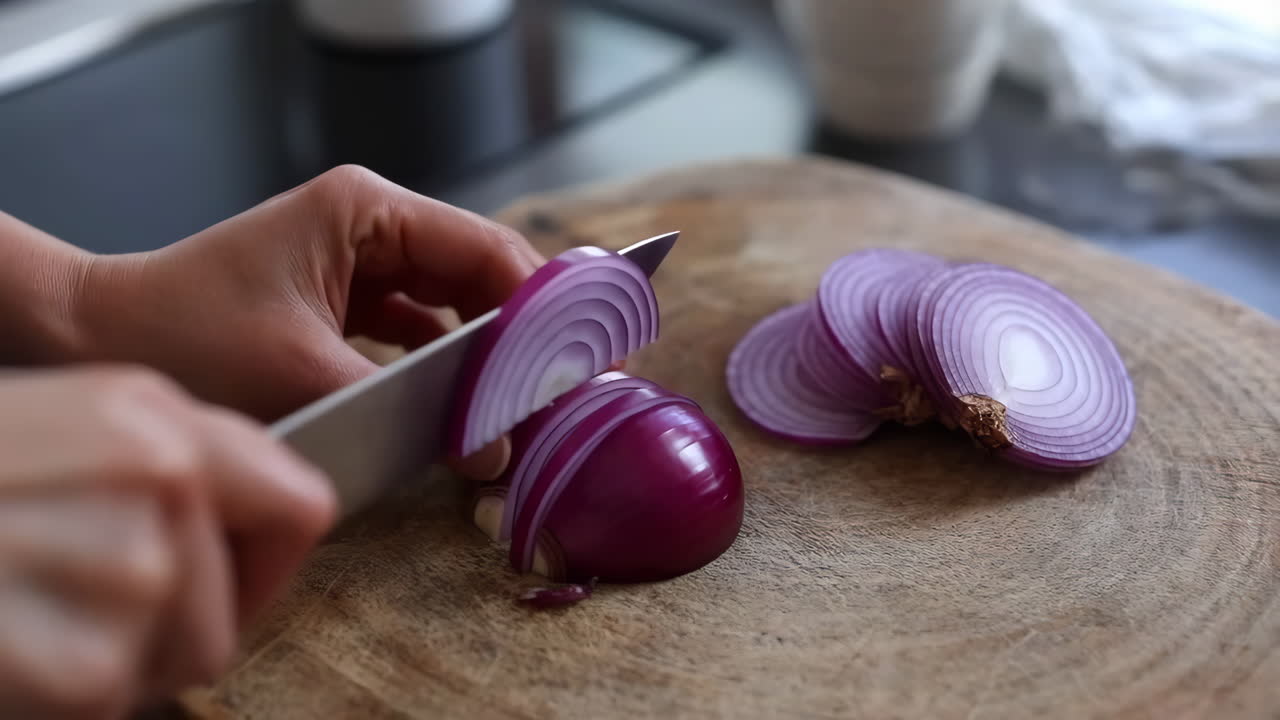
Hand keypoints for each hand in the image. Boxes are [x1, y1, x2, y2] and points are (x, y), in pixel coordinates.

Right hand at [0, 366, 334, 718]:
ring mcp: (137, 569)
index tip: (226, 584)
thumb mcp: (52, 426)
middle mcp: (166, 478)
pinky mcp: (91, 664)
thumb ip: (158, 465)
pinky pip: (109, 704)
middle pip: (233, 603)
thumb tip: (229, 522)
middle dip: (165, 625)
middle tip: (65, 602)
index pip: (299, 505)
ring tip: (24, 615)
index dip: (263, 564)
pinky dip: (57, 698)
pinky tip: (7, 647)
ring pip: (182, 657)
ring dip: (109, 661)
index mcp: (154, 416)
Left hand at [77, 166, 544, 480]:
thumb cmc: (185, 339)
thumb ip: (413, 407)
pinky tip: (468, 405)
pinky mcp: (343, 298)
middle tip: (563, 393)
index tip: (586, 355)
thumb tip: (497, 448)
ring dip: (486, 353)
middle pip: (480, 274)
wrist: (96, 338)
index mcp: (367, 211)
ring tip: (523, 406)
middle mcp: (371, 224)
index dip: (545, 303)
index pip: (487, 251)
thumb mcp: (308, 375)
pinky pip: (418, 328)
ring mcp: (358, 260)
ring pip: (454, 303)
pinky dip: (444, 366)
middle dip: (521, 334)